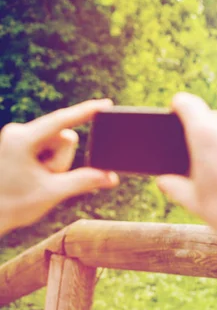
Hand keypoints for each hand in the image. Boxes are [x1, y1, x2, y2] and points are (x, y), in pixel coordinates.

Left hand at [0, 99, 118, 234]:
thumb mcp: (53, 193)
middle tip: (45, 179)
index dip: (85, 112)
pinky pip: (49, 147)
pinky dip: (49, 162)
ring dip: (56, 164)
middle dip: (62, 160)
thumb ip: (84, 181)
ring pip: (58, 144)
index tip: (105, 103)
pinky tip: (33, 176)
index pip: (61, 121)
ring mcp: (18, 136)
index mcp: (22, 139)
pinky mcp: (19, 142)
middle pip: (64, 138)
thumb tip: (111, 177)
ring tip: (36, 180)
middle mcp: (18, 131)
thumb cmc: (13, 205)